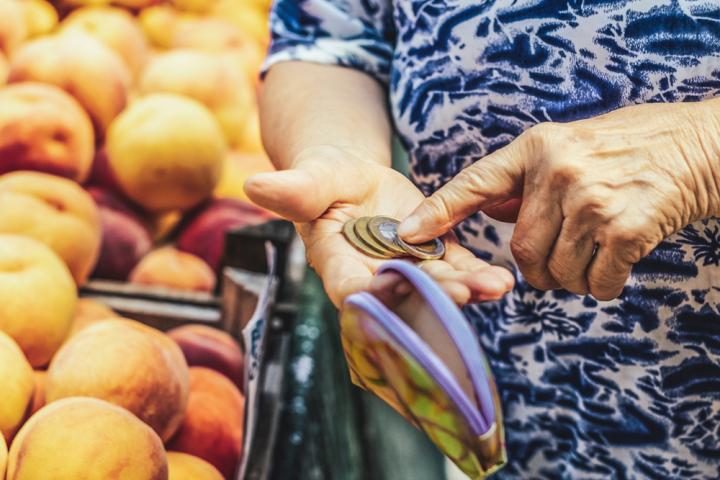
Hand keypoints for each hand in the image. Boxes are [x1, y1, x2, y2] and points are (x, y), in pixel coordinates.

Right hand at [244, 145, 513, 306]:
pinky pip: (457, 270)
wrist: (354, 181)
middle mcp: (373, 277)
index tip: (391, 285)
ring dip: (464, 291)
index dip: (370, 293)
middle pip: (402, 297)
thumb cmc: (325, 179)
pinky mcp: (434, 258)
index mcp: (337, 262)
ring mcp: (406, 271)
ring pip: (435, 289)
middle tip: (461, 292)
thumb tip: (253, 185)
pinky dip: (478, 276)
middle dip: (430, 297)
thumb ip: (294, 189)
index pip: (350, 287)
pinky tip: (502, 279)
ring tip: (494, 286)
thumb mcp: (312, 178)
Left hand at [399, 101, 719, 299]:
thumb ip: (523, 179)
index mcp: (536, 147)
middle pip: (520, 251)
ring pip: (555, 272)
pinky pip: (596, 283)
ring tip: (591, 258)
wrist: (699, 147)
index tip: (406, 235)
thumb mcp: (565, 145)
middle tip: (554, 264)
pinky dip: (602, 287)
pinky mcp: (626, 229)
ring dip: (570, 281)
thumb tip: (484, 207)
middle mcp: (557, 172)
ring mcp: (591, 201)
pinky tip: (615, 264)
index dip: (438, 212)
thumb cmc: (627, 148)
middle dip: (533, 271)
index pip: (474, 183)